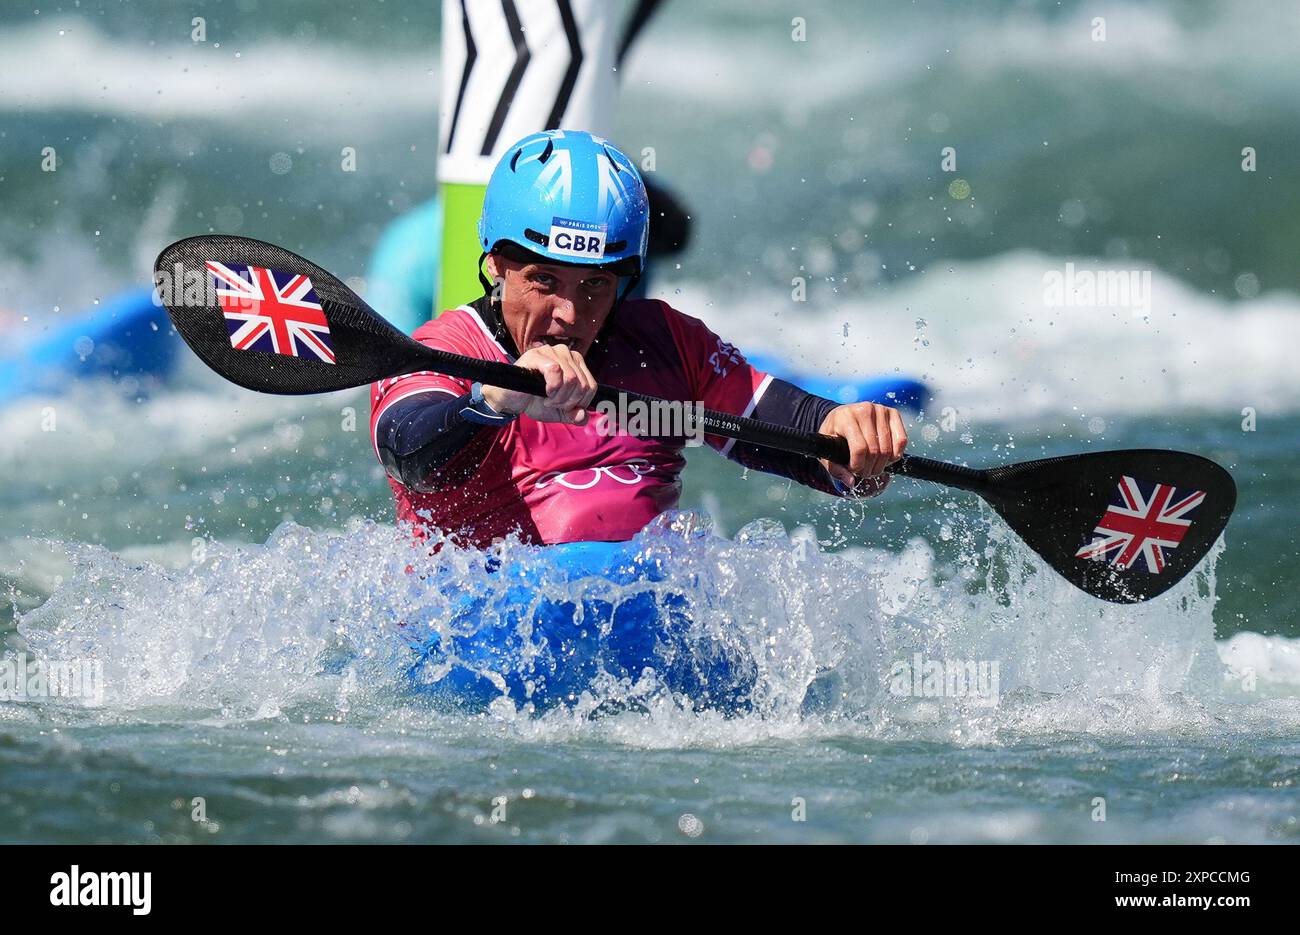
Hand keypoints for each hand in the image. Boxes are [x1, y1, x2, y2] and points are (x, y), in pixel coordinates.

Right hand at [481, 344, 597, 424]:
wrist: (511, 401)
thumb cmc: (535, 401)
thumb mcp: (560, 412)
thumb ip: (575, 415)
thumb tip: (582, 416)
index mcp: (576, 363)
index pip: (591, 386)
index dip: (580, 403)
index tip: (564, 407)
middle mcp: (566, 353)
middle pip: (582, 384)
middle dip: (568, 401)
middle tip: (553, 403)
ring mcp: (551, 351)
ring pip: (571, 378)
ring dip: (559, 397)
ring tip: (547, 399)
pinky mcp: (536, 355)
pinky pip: (555, 371)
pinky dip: (551, 387)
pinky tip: (543, 391)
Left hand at [817, 402, 907, 496]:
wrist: (842, 415)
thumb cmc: (834, 434)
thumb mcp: (828, 450)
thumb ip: (836, 469)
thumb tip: (851, 483)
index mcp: (846, 418)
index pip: (859, 448)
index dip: (858, 465)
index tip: (853, 470)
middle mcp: (865, 410)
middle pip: (875, 451)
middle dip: (869, 469)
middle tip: (864, 472)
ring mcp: (881, 410)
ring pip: (889, 449)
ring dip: (882, 465)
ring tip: (872, 467)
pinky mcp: (893, 413)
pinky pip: (902, 440)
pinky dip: (895, 455)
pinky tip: (885, 458)